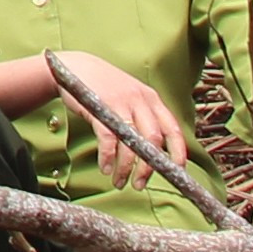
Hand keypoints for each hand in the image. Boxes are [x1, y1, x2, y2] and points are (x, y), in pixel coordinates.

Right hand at [39, 54, 190, 180]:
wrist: (75, 67)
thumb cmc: (104, 86)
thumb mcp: (131, 96)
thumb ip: (144, 117)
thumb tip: (156, 150)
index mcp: (151, 99)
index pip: (173, 129)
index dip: (178, 153)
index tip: (177, 172)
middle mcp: (139, 101)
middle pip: (153, 141)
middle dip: (148, 168)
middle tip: (139, 184)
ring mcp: (120, 104)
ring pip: (131, 144)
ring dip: (126, 168)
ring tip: (119, 181)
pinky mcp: (100, 109)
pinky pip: (108, 140)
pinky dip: (108, 158)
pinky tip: (105, 167)